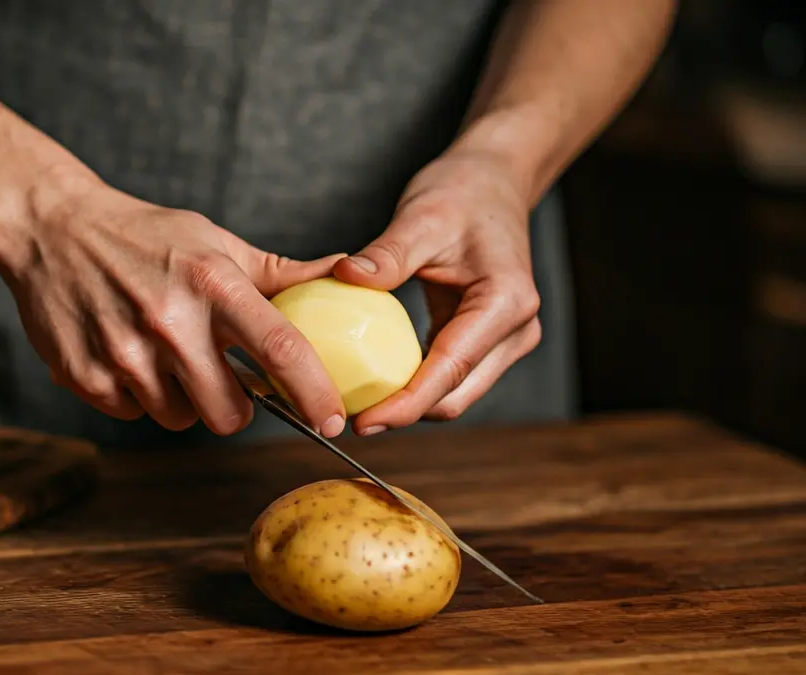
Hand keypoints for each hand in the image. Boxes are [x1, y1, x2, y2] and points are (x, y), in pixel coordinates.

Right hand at [0, 170, 348, 436]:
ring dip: (182, 400)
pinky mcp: (86, 375)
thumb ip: (279, 272)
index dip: (313, 392)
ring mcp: (124, 352)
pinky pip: (133, 414)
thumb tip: (345, 272)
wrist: (50, 228)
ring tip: (163, 355)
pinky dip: (137, 395)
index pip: (280, 349)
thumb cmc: (143, 236)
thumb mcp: (214, 242)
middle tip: (222, 380)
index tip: (332, 420)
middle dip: (235, 409)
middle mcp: (170, 321)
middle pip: (230, 414)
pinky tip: (126, 353)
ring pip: (180, 419)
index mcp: (212, 283)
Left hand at [332, 150, 541, 433]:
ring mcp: (505, 339)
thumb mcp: (421, 217)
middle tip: (347, 417)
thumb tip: (343, 276)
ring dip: (409, 403)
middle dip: (404, 413)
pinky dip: (414, 384)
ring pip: (454, 393)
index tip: (364, 422)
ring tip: (356, 403)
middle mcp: (515, 330)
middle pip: (456, 395)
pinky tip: (375, 380)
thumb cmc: (462, 193)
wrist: (493, 181)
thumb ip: (386, 255)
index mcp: (506, 302)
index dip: (406, 405)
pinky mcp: (486, 339)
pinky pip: (449, 375)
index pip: (451, 370)